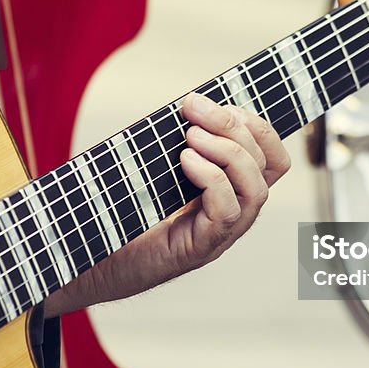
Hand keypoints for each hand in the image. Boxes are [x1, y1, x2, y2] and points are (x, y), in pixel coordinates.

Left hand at [44, 93, 290, 315]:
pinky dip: (211, 180)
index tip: (222, 103)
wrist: (95, 264)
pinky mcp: (201, 247)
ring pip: (255, 190)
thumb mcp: (156, 169)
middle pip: (265, 166)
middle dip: (233, 126)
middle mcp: (236, 212)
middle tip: (195, 107)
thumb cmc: (124, 213)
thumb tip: (189, 104)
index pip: (272, 158)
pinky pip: (227, 212)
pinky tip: (185, 162)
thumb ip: (178, 142)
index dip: (258, 127)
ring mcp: (222, 233)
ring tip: (190, 136)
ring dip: (227, 152)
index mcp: (232, 190)